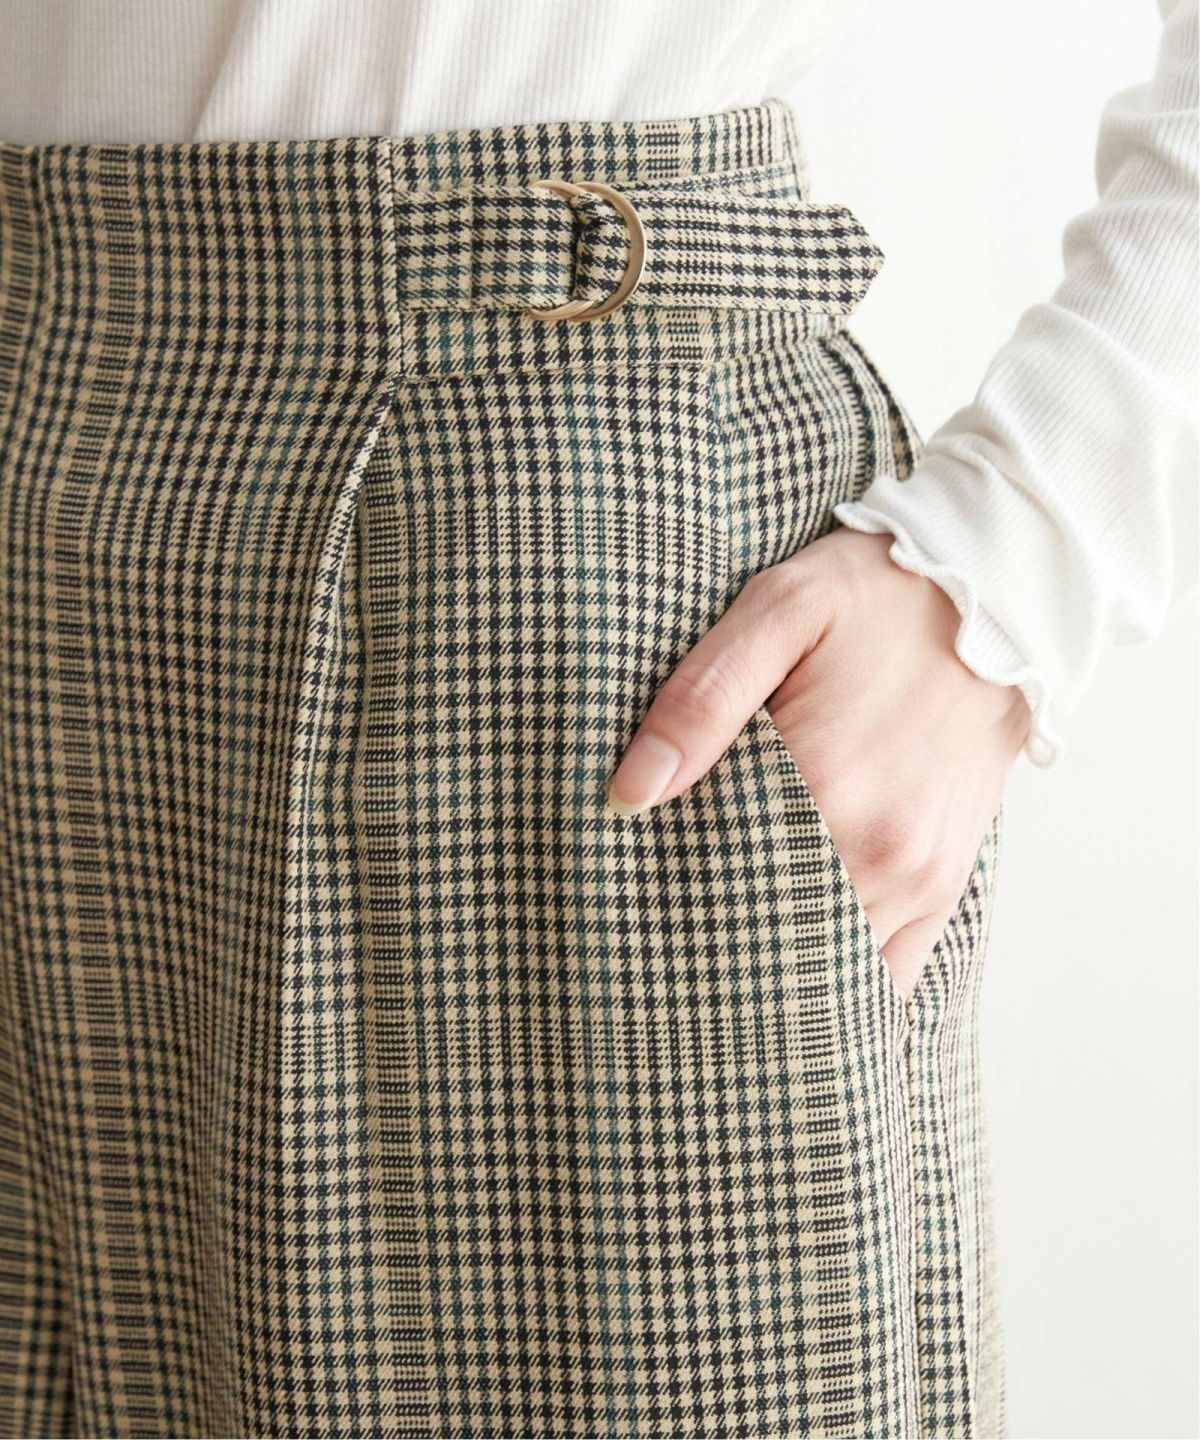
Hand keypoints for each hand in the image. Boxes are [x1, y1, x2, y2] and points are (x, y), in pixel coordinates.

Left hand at [607, 527, 1031, 998]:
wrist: (997, 593)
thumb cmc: (875, 597)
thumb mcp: (778, 609)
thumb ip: (700, 700)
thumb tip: (628, 793)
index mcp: (827, 786)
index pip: (716, 885)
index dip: (662, 902)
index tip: (621, 907)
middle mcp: (881, 850)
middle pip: (769, 941)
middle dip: (707, 950)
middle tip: (653, 946)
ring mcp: (920, 876)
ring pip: (827, 967)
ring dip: (768, 968)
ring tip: (707, 964)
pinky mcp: (945, 882)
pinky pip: (888, 973)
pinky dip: (836, 982)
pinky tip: (786, 978)